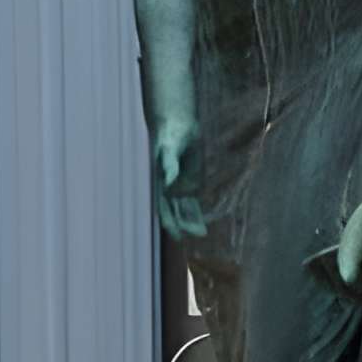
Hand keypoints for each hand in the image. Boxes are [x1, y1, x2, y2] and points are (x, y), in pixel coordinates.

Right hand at [152, 114, 205, 240]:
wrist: (178, 126)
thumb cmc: (169, 136)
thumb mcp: (169, 149)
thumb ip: (169, 165)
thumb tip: (169, 181)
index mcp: (159, 183)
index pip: (163, 207)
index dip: (170, 222)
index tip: (178, 235)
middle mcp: (168, 188)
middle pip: (175, 212)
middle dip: (185, 224)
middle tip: (198, 234)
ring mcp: (180, 186)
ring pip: (184, 209)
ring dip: (191, 221)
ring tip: (202, 233)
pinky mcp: (192, 181)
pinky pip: (192, 201)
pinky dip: (196, 212)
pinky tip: (202, 222)